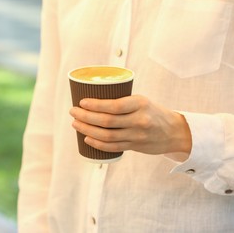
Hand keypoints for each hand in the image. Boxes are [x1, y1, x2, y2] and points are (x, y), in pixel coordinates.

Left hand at [69, 95, 191, 155]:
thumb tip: (92, 101)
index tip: (81, 102)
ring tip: (76, 124)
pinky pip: (112, 147)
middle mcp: (139, 120)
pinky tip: (86, 138)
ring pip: (107, 135)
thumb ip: (122, 102)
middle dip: (85, 116)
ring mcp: (137, 136)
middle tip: (73, 112)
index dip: (95, 105)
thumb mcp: (141, 101)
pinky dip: (97, 143)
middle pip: (106, 121)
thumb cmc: (152, 111)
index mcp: (140, 104)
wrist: (174, 132)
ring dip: (87, 130)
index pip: (114, 106)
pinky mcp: (135, 147)